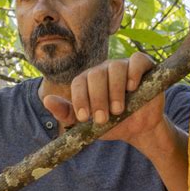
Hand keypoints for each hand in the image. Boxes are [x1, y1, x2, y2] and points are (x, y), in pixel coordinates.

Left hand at [43, 52, 164, 145]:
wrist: (138, 130)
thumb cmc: (111, 124)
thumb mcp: (87, 124)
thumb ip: (67, 113)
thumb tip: (46, 100)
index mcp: (88, 81)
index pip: (79, 82)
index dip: (80, 99)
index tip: (84, 118)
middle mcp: (104, 70)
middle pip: (96, 74)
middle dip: (97, 99)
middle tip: (103, 119)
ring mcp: (123, 66)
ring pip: (115, 67)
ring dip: (115, 90)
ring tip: (118, 110)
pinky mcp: (143, 67)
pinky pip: (137, 60)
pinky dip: (134, 72)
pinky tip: (132, 87)